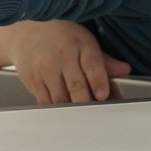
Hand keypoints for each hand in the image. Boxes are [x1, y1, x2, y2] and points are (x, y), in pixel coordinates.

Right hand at [1, 20, 131, 103]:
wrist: (26, 32)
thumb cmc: (60, 36)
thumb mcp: (84, 41)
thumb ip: (104, 61)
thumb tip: (124, 70)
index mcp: (80, 44)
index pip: (91, 63)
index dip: (98, 80)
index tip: (103, 94)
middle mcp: (61, 56)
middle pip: (76, 86)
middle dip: (88, 103)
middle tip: (99, 116)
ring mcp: (45, 69)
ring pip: (62, 99)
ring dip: (75, 111)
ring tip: (86, 118)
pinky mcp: (34, 81)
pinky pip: (47, 103)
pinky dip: (59, 112)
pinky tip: (67, 114)